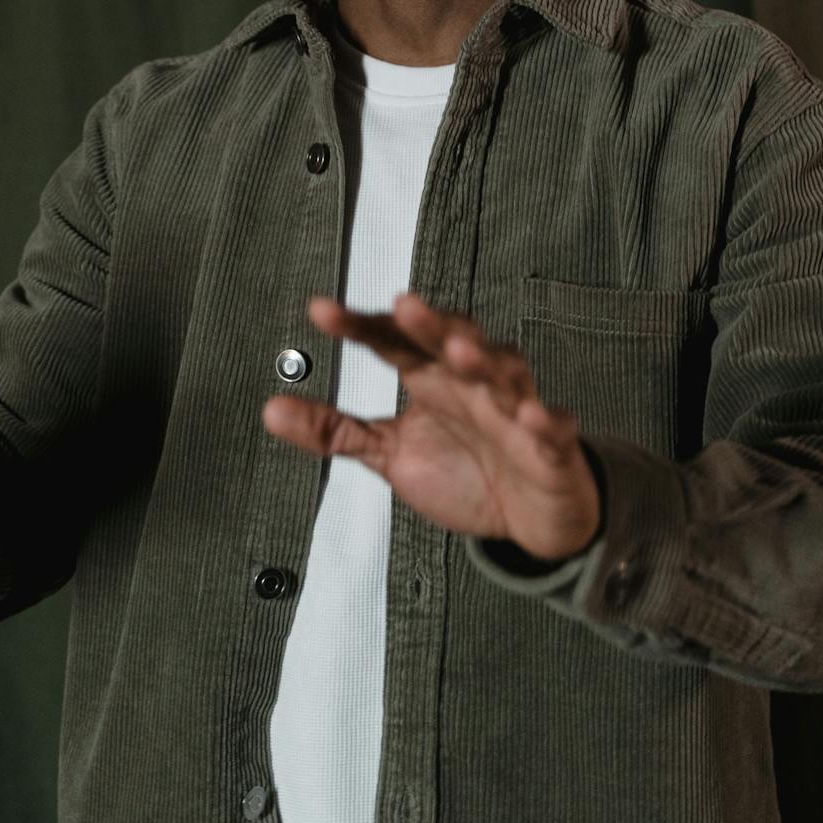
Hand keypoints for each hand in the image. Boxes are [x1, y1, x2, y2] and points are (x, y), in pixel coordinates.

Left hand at [262, 291, 601, 560]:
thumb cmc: (466, 471)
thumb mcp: (390, 453)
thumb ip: (335, 431)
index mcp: (431, 379)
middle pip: (451, 340)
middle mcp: (471, 384)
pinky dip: (544, 419)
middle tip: (404, 305)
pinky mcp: (550, 446)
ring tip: (458, 349)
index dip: (360, 325)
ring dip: (483, 359)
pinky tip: (530, 415)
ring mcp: (513, 410)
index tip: (322, 312)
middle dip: (429, 323)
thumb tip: (271, 408)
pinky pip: (551, 428)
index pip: (392, 340)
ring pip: (503, 373)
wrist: (530, 517)